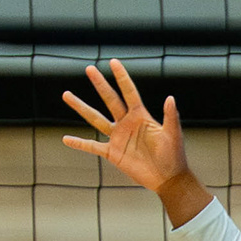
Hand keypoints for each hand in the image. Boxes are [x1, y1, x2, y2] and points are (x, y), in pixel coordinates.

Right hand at [59, 60, 206, 220]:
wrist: (168, 178)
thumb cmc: (174, 155)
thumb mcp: (173, 134)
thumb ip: (170, 116)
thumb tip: (170, 97)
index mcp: (141, 115)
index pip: (129, 91)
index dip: (121, 77)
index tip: (113, 62)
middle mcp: (127, 122)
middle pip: (109, 99)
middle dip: (99, 84)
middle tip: (89, 68)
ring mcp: (118, 137)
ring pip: (96, 119)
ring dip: (81, 107)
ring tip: (66, 94)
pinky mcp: (113, 153)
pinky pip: (93, 147)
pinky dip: (80, 144)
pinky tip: (66, 139)